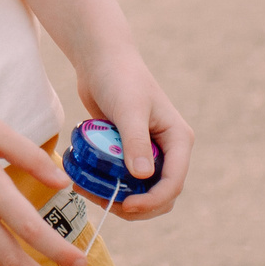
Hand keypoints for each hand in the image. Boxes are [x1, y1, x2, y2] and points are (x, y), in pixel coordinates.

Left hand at [75, 50, 192, 221]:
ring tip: (89, 192)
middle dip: (136, 206)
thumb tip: (144, 176)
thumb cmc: (119, 77)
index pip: (174, 183)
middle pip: (161, 195)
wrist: (100, 59)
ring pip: (141, 192)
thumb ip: (135, 140)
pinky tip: (86, 183)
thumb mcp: (128, 108)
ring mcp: (148, 152)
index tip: (126, 205)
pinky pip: (123, 180)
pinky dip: (108, 187)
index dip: (153, 201)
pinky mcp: (128, 152)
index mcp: (178, 140)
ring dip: (119, 199)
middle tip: (105, 203)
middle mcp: (168, 149)